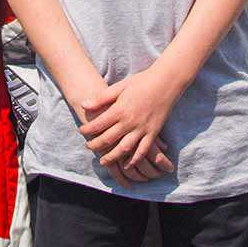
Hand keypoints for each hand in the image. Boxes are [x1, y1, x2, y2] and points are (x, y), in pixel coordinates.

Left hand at [79, 67, 183, 183]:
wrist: (166, 82)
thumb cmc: (142, 81)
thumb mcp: (120, 86)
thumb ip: (102, 98)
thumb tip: (84, 105)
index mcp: (120, 109)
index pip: (99, 124)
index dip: (88, 129)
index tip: (81, 131)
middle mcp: (130, 121)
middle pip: (108, 139)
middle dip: (96, 145)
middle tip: (88, 146)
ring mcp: (142, 129)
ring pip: (124, 149)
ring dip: (112, 157)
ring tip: (103, 161)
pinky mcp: (153, 132)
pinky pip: (143, 150)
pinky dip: (135, 160)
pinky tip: (127, 164)